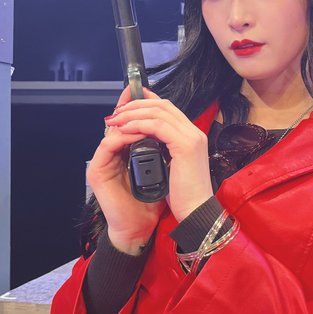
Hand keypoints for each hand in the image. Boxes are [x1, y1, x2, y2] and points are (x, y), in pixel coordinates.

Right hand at [87, 86, 166, 253]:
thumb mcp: (163, 168)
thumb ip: (163, 148)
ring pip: (113, 131)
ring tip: (146, 113)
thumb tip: (175, 127)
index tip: (146, 89)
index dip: (135, 105)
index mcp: (126, 151)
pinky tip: (138, 133)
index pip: (129, 123)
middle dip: (130, 105)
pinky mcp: (97, 171)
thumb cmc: (154, 200)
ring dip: (131, 120)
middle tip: (139, 91)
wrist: (141, 226)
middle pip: (118, 122)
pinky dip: (124, 137)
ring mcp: (103, 162)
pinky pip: (108, 146)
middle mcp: (112, 154)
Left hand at [104, 87, 213, 224]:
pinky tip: (125, 130)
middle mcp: (194, 132)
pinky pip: (157, 126)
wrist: (196, 211)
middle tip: (117, 112)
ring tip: (116, 120)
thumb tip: (145, 140)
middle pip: (163, 105)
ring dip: (134, 113)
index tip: (126, 106)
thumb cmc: (183, 195)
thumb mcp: (172, 166)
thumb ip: (164, 149)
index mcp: (191, 136)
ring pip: (159, 112)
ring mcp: (191, 137)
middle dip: (137, 104)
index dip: (146, 102)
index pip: (168, 108)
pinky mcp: (185, 145)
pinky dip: (139, 125)